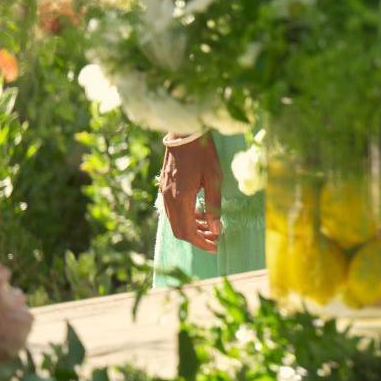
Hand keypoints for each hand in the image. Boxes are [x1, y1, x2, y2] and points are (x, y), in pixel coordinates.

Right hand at [159, 136, 222, 252]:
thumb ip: (214, 205)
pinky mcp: (165, 188)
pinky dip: (186, 217)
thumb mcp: (214, 178)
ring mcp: (164, 193)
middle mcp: (169, 199)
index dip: (201, 242)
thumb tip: (216, 229)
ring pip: (175, 221)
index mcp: (181, 198)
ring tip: (211, 228)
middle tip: (214, 240)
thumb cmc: (203, 153)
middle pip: (179, 230)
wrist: (184, 133)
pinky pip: (173, 210)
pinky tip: (201, 213)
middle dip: (197, 238)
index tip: (215, 247)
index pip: (188, 231)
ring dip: (192, 228)